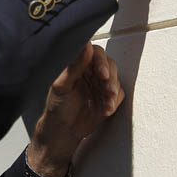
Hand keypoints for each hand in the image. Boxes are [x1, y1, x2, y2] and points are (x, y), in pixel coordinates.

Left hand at [30, 43, 125, 170]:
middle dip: (111, 78)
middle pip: (110, 65)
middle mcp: (92, 72)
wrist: (64, 130)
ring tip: (107, 102)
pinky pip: (119, 95)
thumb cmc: (58, 106)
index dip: (101, 61)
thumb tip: (86, 45)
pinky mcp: (109, 98)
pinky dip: (115, 102)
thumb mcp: (62, 85)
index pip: (96, 54)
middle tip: (108, 90)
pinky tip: (106, 110)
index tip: (102, 74)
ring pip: (116, 80)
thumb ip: (74, 66)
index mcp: (79, 65)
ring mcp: (101, 85)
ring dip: (114, 91)